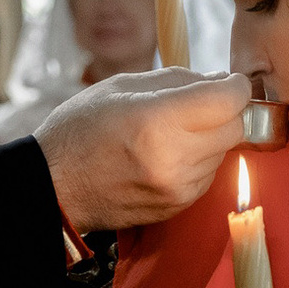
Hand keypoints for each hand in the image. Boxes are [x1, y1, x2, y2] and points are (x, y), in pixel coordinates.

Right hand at [36, 68, 248, 229]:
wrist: (54, 186)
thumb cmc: (81, 129)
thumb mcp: (122, 86)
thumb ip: (178, 80)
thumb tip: (219, 81)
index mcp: (158, 121)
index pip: (228, 100)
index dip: (234, 85)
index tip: (226, 81)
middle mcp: (174, 159)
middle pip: (234, 127)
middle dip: (224, 110)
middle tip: (199, 102)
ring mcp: (177, 188)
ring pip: (223, 152)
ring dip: (210, 137)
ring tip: (173, 130)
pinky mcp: (177, 207)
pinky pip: (208, 175)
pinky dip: (199, 160)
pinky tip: (168, 154)